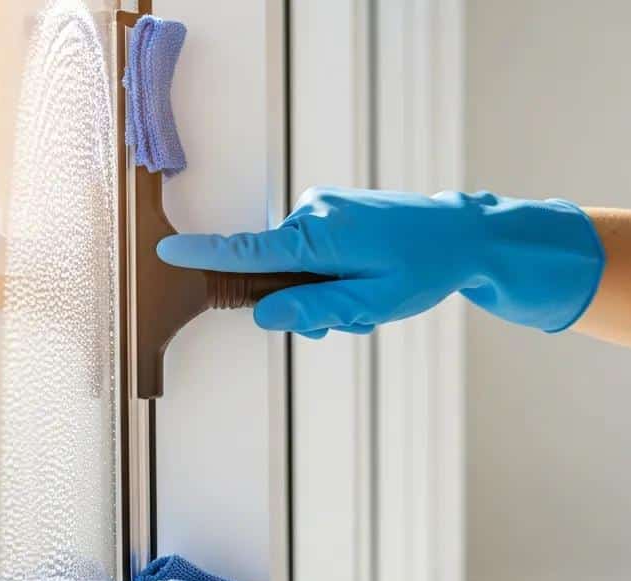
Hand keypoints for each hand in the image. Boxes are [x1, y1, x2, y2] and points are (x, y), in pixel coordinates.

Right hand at [156, 186, 604, 337]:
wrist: (462, 233)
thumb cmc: (423, 269)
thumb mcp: (371, 303)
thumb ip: (314, 308)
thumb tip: (262, 314)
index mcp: (319, 238)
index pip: (248, 252)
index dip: (206, 256)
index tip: (167, 250)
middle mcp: (312, 215)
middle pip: (274, 273)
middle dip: (300, 305)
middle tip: (350, 319)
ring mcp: (322, 209)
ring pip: (295, 268)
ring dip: (320, 293)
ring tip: (368, 301)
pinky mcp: (331, 211)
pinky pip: (310, 253)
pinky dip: (328, 275)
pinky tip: (365, 280)